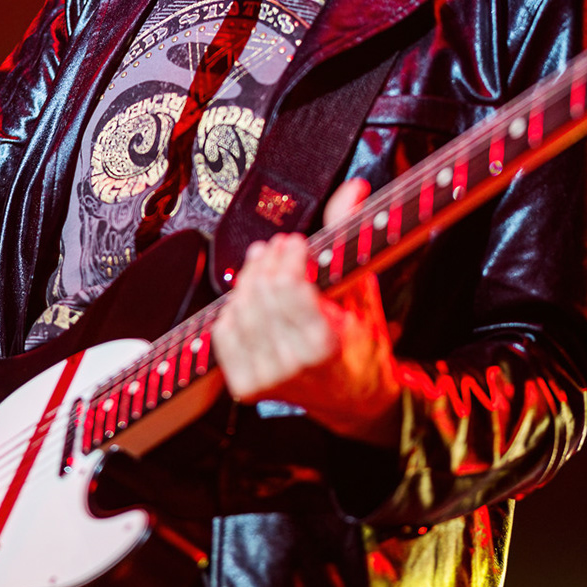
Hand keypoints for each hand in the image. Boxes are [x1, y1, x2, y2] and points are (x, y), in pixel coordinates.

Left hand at [210, 177, 401, 443]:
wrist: (353, 397)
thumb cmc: (362, 342)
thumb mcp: (363, 288)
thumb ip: (351, 235)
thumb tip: (353, 188)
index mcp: (326, 346)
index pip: (288, 288)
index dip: (288, 258)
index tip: (297, 245)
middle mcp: (293, 367)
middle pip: (260, 295)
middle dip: (268, 263)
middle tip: (277, 248)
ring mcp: (267, 380)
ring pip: (238, 310)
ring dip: (248, 280)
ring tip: (262, 266)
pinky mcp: (247, 386)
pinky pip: (223, 333)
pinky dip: (232, 309)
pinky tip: (249, 298)